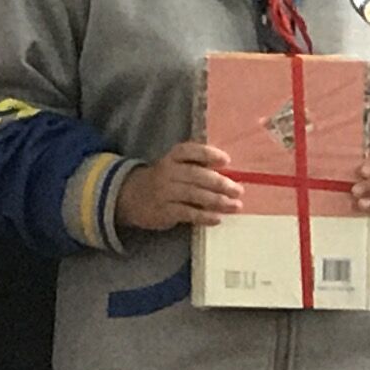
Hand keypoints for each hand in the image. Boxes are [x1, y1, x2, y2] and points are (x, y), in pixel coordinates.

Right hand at [114, 141, 241, 235]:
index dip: (207, 154)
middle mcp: (167, 172)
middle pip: (195, 175)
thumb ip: (196, 168)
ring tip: (235, 206)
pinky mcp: (164, 211)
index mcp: (171, 158)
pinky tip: (217, 219)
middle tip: (238, 190)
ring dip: (217, 201)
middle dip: (219, 183)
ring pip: (194, 195)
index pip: (188, 151)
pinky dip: (204, 216)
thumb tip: (230, 176)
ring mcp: (164, 192)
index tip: (226, 160)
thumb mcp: (173, 167)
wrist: (131, 197)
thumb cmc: (163, 181)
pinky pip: (187, 213)